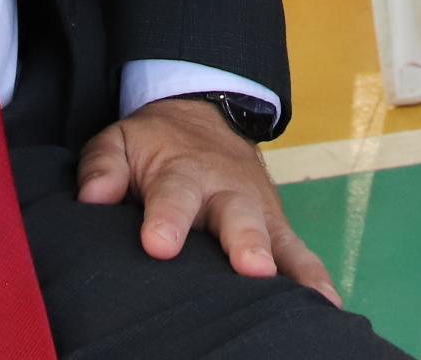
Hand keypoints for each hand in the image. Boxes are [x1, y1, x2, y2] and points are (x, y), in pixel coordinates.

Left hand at [76, 97, 337, 302]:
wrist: (206, 113)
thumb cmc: (156, 144)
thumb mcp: (119, 140)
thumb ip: (103, 167)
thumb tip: (92, 197)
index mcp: (182, 171)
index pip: (174, 195)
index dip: (167, 220)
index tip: (158, 245)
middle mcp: (225, 190)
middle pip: (237, 216)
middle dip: (245, 242)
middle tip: (250, 269)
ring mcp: (257, 209)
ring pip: (276, 237)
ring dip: (287, 265)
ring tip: (306, 298)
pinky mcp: (277, 226)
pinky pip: (299, 253)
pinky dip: (315, 277)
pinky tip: (328, 306)